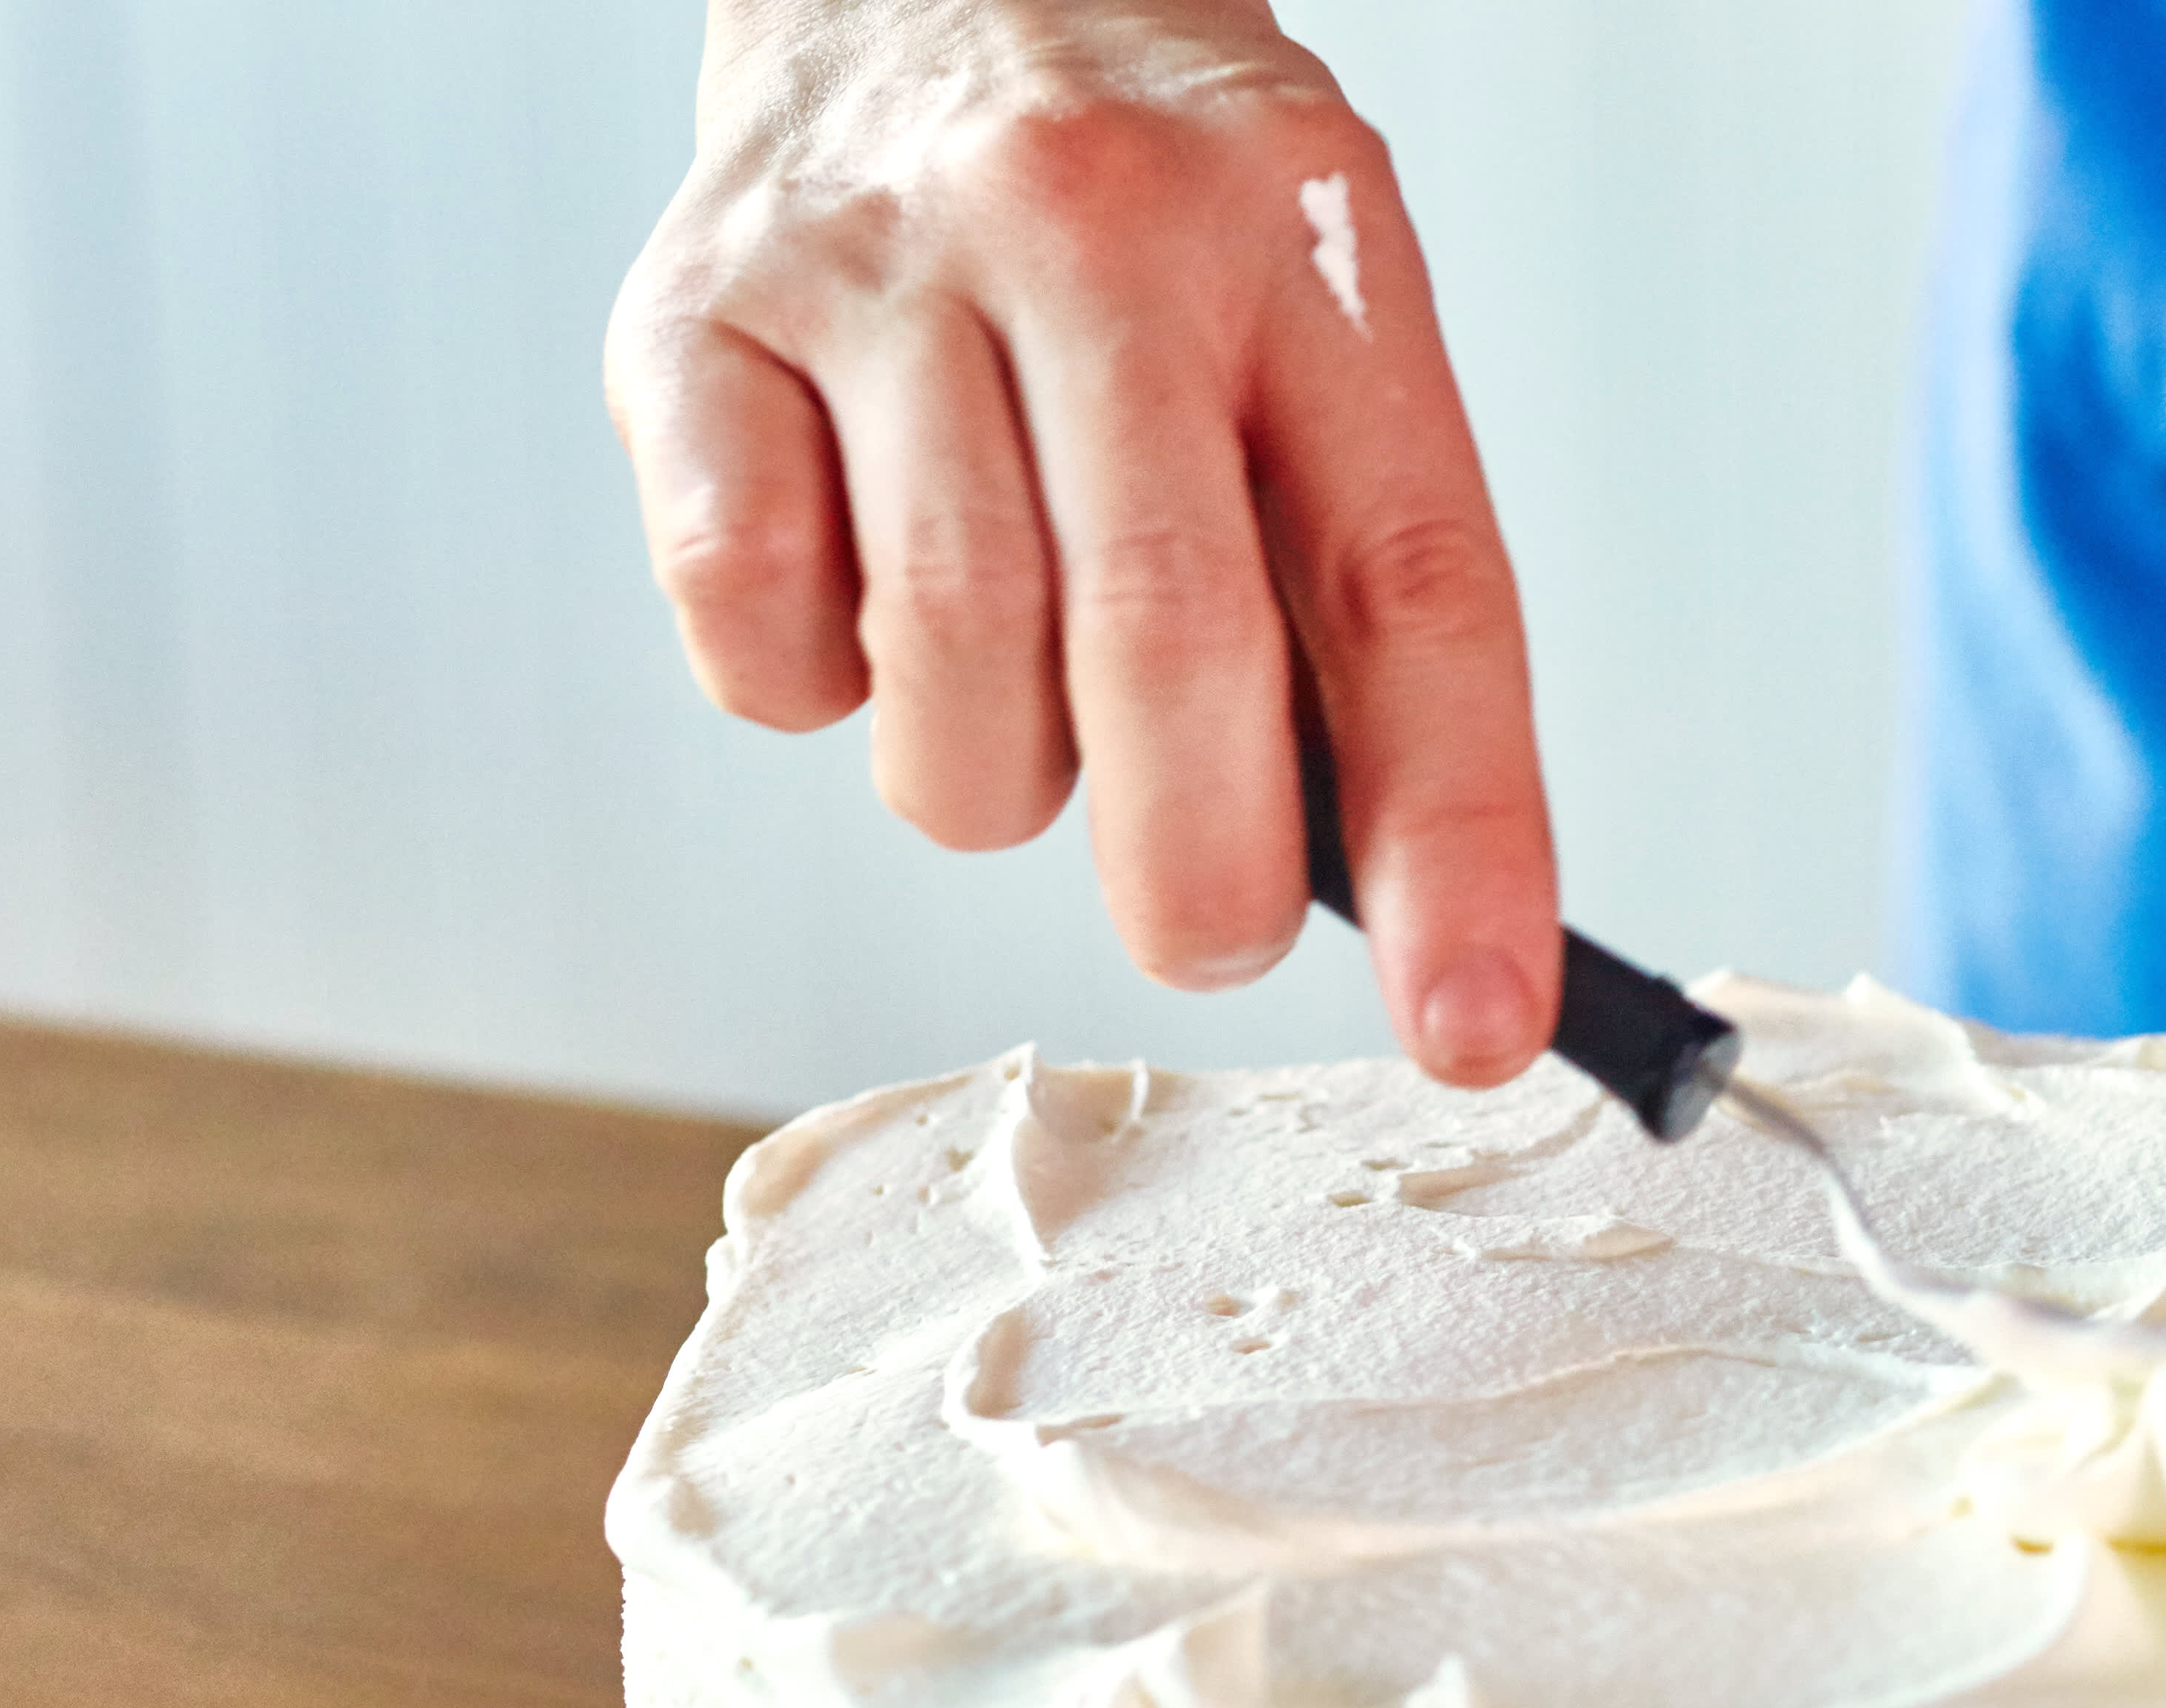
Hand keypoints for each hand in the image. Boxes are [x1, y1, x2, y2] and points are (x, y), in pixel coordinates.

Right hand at [606, 0, 1556, 1084]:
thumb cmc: (1160, 220)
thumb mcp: (1323, 328)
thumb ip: (1356, 586)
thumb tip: (1396, 904)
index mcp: (1309, 252)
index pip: (1420, 588)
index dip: (1461, 839)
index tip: (1476, 1029)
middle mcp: (1094, 233)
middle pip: (1165, 642)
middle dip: (1203, 871)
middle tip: (1212, 923)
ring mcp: (877, 269)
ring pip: (951, 672)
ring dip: (999, 778)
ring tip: (1026, 688)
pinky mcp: (688, 324)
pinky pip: (752, 632)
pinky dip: (812, 690)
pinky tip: (861, 589)